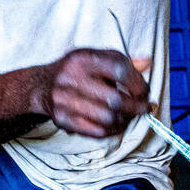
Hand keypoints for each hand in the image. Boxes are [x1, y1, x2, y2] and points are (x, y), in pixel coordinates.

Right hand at [33, 49, 151, 137]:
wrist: (41, 85)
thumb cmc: (75, 70)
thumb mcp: (95, 57)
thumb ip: (121, 61)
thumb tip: (148, 63)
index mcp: (83, 59)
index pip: (120, 70)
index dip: (139, 83)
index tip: (145, 91)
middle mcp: (71, 78)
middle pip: (115, 100)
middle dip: (136, 107)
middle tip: (144, 108)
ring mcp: (65, 100)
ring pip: (107, 118)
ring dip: (126, 120)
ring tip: (130, 116)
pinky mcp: (62, 119)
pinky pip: (96, 131)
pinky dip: (113, 130)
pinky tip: (117, 124)